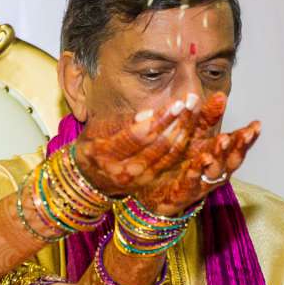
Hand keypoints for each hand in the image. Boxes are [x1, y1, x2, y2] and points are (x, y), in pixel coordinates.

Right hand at [73, 97, 200, 202]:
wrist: (88, 179)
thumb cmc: (91, 145)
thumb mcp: (97, 129)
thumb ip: (122, 121)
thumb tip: (148, 114)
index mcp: (106, 154)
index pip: (140, 135)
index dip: (161, 119)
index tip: (177, 103)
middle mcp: (123, 171)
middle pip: (159, 146)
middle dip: (179, 122)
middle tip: (193, 102)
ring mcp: (138, 180)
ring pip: (168, 156)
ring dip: (185, 132)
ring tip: (195, 110)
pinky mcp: (148, 183)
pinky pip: (171, 163)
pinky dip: (183, 145)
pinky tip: (192, 128)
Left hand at [137, 96, 260, 218]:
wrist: (153, 192)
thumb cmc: (174, 162)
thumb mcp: (189, 135)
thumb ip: (203, 117)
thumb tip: (217, 95)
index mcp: (214, 153)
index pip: (233, 143)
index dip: (245, 135)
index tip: (256, 125)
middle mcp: (212, 169)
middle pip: (230, 158)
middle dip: (239, 145)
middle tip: (246, 133)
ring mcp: (200, 182)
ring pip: (215, 170)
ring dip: (220, 155)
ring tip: (222, 139)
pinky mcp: (183, 193)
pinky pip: (190, 183)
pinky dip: (196, 172)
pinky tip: (200, 160)